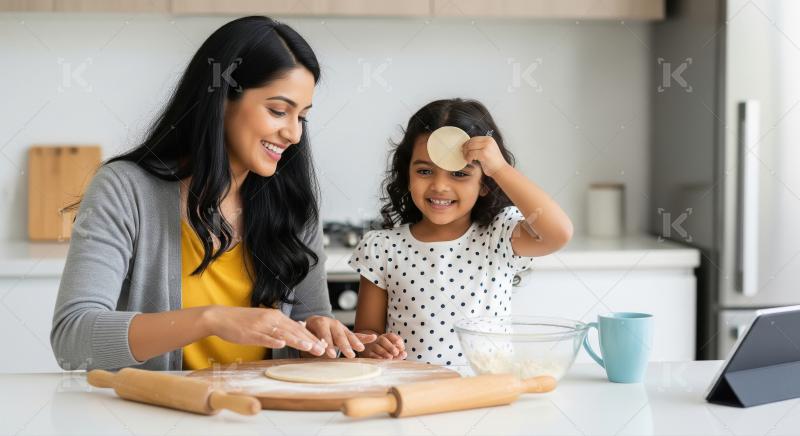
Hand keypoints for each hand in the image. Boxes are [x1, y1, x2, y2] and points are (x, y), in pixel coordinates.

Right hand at [202, 305, 326, 355]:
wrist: (221, 317)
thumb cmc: (243, 321)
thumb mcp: (265, 320)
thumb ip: (281, 324)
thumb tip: (298, 325)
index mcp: (276, 316)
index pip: (298, 327)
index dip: (311, 336)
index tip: (323, 345)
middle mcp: (271, 319)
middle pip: (294, 331)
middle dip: (310, 341)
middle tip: (323, 350)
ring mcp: (261, 326)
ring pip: (282, 334)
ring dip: (297, 341)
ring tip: (309, 347)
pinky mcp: (250, 333)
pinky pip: (264, 338)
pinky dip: (273, 341)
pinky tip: (281, 344)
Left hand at [304, 316, 376, 357]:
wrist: (312, 323)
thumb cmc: (307, 333)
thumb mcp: (305, 336)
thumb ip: (311, 341)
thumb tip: (316, 345)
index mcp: (320, 322)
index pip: (325, 334)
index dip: (328, 344)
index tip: (331, 355)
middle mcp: (332, 323)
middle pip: (339, 336)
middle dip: (344, 346)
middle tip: (349, 355)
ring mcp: (341, 327)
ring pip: (348, 335)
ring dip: (355, 343)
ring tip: (360, 349)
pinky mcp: (346, 332)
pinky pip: (356, 335)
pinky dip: (364, 337)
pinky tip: (373, 337)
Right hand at [359, 333, 406, 359]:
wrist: (373, 352)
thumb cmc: (387, 351)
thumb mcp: (394, 349)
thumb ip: (400, 352)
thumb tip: (404, 354)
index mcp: (387, 337)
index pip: (391, 336)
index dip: (397, 341)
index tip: (402, 348)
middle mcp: (379, 340)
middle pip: (383, 340)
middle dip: (390, 347)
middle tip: (396, 353)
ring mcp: (373, 346)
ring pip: (377, 347)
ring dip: (384, 353)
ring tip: (390, 357)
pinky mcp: (369, 353)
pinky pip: (372, 354)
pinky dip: (378, 357)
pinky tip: (383, 360)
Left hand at [462, 136, 510, 176]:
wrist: (500, 170)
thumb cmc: (493, 163)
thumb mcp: (487, 150)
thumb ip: (479, 146)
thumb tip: (466, 145)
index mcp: (489, 139)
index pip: (473, 138)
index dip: (467, 144)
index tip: (464, 150)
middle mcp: (488, 141)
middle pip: (470, 142)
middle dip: (465, 149)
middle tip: (464, 155)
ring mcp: (486, 146)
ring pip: (469, 147)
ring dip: (466, 154)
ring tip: (468, 159)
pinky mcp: (484, 153)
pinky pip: (471, 153)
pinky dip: (468, 158)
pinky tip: (470, 161)